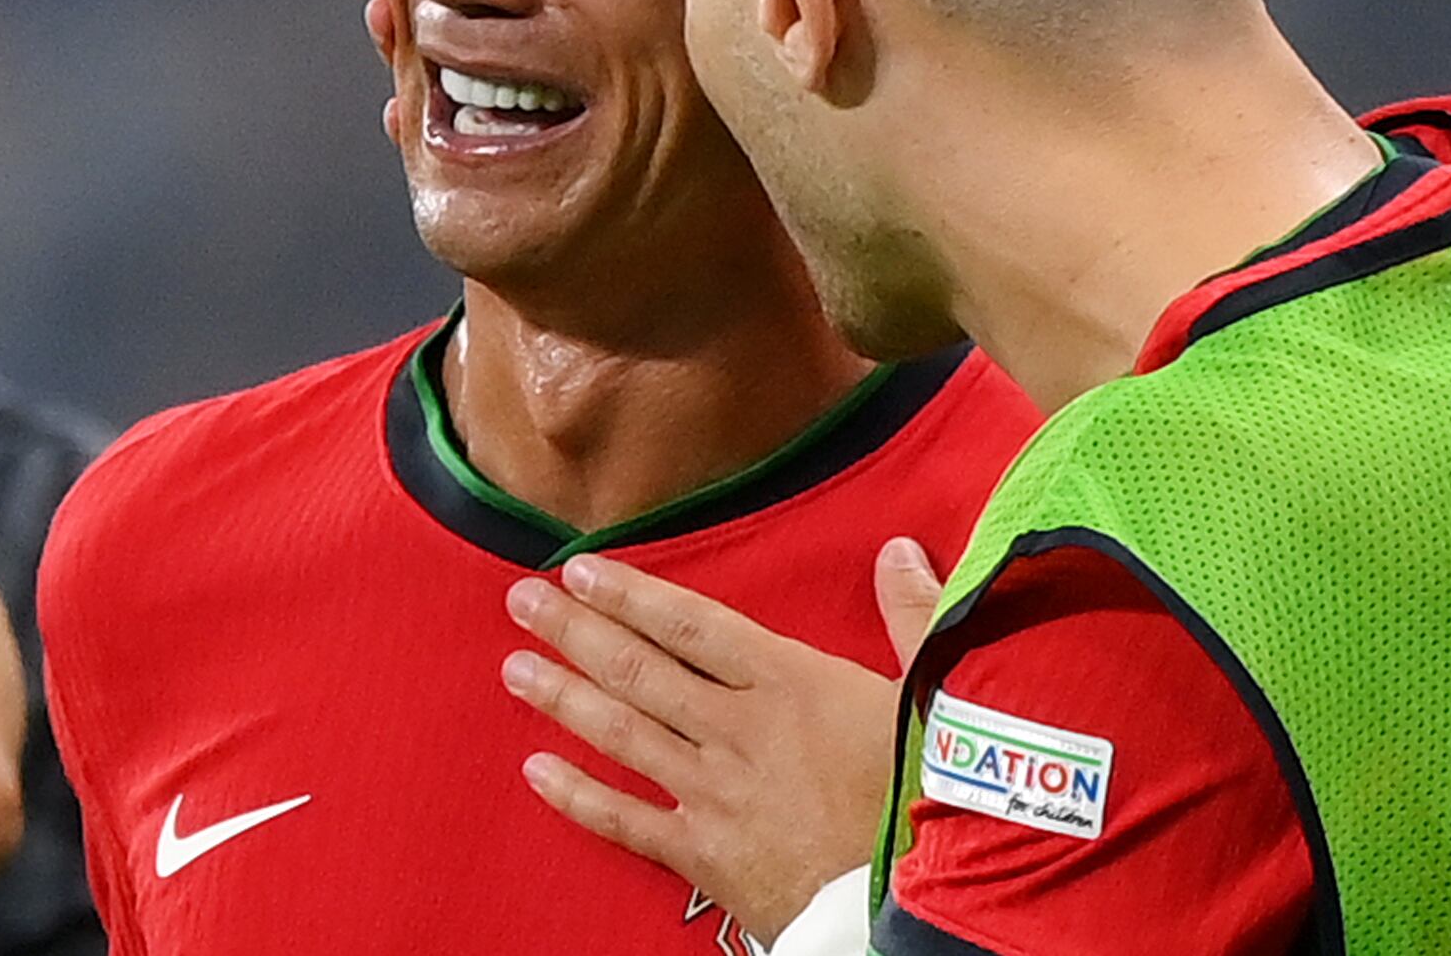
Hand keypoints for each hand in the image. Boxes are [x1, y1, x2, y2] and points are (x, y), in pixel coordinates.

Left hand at [503, 539, 944, 943]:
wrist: (919, 901)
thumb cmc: (931, 797)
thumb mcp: (936, 693)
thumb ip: (914, 614)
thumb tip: (900, 548)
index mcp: (791, 684)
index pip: (691, 625)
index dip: (631, 594)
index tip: (579, 568)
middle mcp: (738, 731)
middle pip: (639, 671)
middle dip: (575, 631)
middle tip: (521, 599)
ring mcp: (713, 795)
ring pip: (622, 734)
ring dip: (563, 698)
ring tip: (513, 666)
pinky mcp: (704, 855)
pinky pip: (627, 821)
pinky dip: (578, 796)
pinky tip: (536, 772)